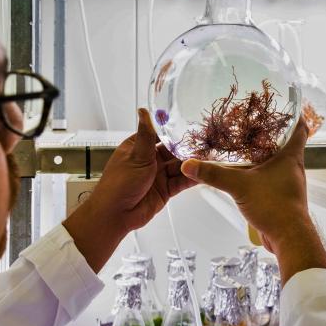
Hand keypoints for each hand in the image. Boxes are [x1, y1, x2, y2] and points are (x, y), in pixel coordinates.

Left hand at [63, 108, 194, 271]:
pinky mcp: (165, 190)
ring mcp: (158, 175)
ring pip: (179, 166)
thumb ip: (146, 135)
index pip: (160, 134)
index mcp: (138, 147)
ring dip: (192, 163)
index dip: (176, 130)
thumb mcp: (136, 156)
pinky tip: (203, 173)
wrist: (115, 215)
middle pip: (173, 150)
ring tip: (209, 157)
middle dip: (188, 148)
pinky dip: (191, 177)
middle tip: (206, 142)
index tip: (193, 124)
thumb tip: (144, 111)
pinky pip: (181, 182)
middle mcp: (149, 160)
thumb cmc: (118, 184)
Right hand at [179, 116, 325, 282]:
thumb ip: (214, 175)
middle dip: (273, 133)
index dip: (294, 114)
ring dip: (266, 154)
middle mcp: (293, 167)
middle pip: (288, 143)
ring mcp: (289, 183)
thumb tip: (190, 164)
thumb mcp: (240, 186)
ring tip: (247, 145)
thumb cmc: (275, 207)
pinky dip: (261, 173)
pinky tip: (247, 174)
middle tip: (256, 123)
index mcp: (290, 157)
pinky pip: (272, 178)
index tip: (285, 105)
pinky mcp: (282, 197)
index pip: (300, 128)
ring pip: (279, 161)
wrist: (288, 237)